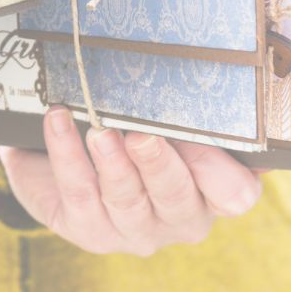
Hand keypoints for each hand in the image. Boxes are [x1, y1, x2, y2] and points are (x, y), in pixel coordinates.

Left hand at [0, 107, 262, 256]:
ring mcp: (133, 230)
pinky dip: (67, 154)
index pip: (233, 193)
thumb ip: (176, 106)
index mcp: (208, 192)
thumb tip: (183, 61)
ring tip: (98, 131)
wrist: (68, 163)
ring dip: (112, 163)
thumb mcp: (159, 121)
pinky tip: (57, 121)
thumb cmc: (130, 133)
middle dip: (159, 165)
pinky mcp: (89, 231)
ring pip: (126, 200)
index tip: (202, 134)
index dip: (220, 170)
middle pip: (177, 198)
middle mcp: (176, 218)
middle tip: (141, 134)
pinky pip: (77, 193)